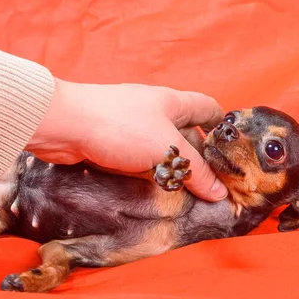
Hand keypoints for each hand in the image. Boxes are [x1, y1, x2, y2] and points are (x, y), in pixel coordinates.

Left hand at [25, 79, 228, 201]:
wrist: (65, 126)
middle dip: (199, 158)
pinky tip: (156, 191)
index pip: (208, 109)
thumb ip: (195, 172)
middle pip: (186, 133)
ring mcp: (132, 127)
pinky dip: (150, 174)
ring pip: (162, 149)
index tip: (232, 156)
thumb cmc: (122, 128)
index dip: (223, 129)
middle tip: (212, 186)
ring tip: (188, 196)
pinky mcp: (114, 143)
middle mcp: (155, 111)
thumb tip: (220, 193)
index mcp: (173, 103)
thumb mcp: (168, 150)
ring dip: (173, 170)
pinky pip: (141, 159)